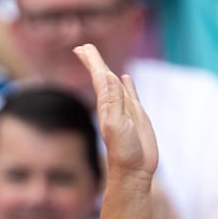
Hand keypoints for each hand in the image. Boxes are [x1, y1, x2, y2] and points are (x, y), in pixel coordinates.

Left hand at [75, 44, 157, 180]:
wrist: (134, 171)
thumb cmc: (123, 152)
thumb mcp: (117, 124)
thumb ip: (114, 101)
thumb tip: (111, 76)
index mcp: (106, 105)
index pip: (97, 77)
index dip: (90, 62)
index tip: (79, 48)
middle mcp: (114, 105)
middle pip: (103, 77)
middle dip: (94, 62)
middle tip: (84, 47)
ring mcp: (126, 109)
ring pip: (116, 84)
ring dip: (108, 71)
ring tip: (101, 61)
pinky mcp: (138, 115)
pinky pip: (131, 94)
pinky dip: (128, 84)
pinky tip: (126, 78)